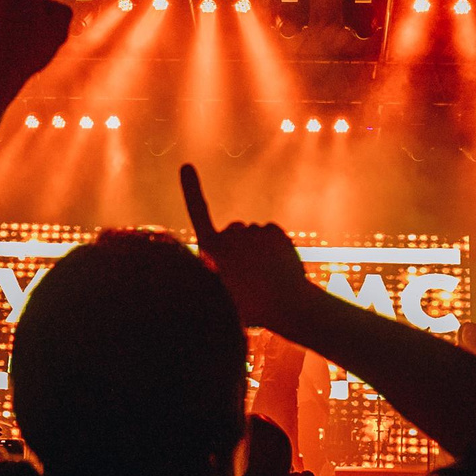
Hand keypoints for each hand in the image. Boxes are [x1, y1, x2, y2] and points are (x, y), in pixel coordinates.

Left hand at [0, 0, 72, 92]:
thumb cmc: (30, 50)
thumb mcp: (60, 29)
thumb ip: (60, 9)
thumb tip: (47, 5)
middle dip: (36, 5)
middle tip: (40, 32)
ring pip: (15, 6)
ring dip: (22, 18)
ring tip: (26, 43)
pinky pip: (3, 18)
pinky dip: (9, 28)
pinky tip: (13, 46)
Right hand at [180, 165, 313, 330]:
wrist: (289, 307)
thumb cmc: (251, 310)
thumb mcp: (221, 299)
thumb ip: (211, 280)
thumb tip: (201, 286)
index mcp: (210, 250)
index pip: (197, 213)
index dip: (191, 189)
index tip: (187, 166)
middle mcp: (229, 234)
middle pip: (232, 231)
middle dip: (239, 245)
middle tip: (249, 275)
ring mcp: (252, 231)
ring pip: (253, 234)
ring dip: (258, 249)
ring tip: (265, 277)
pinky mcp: (273, 231)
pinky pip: (269, 234)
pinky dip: (274, 246)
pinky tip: (277, 266)